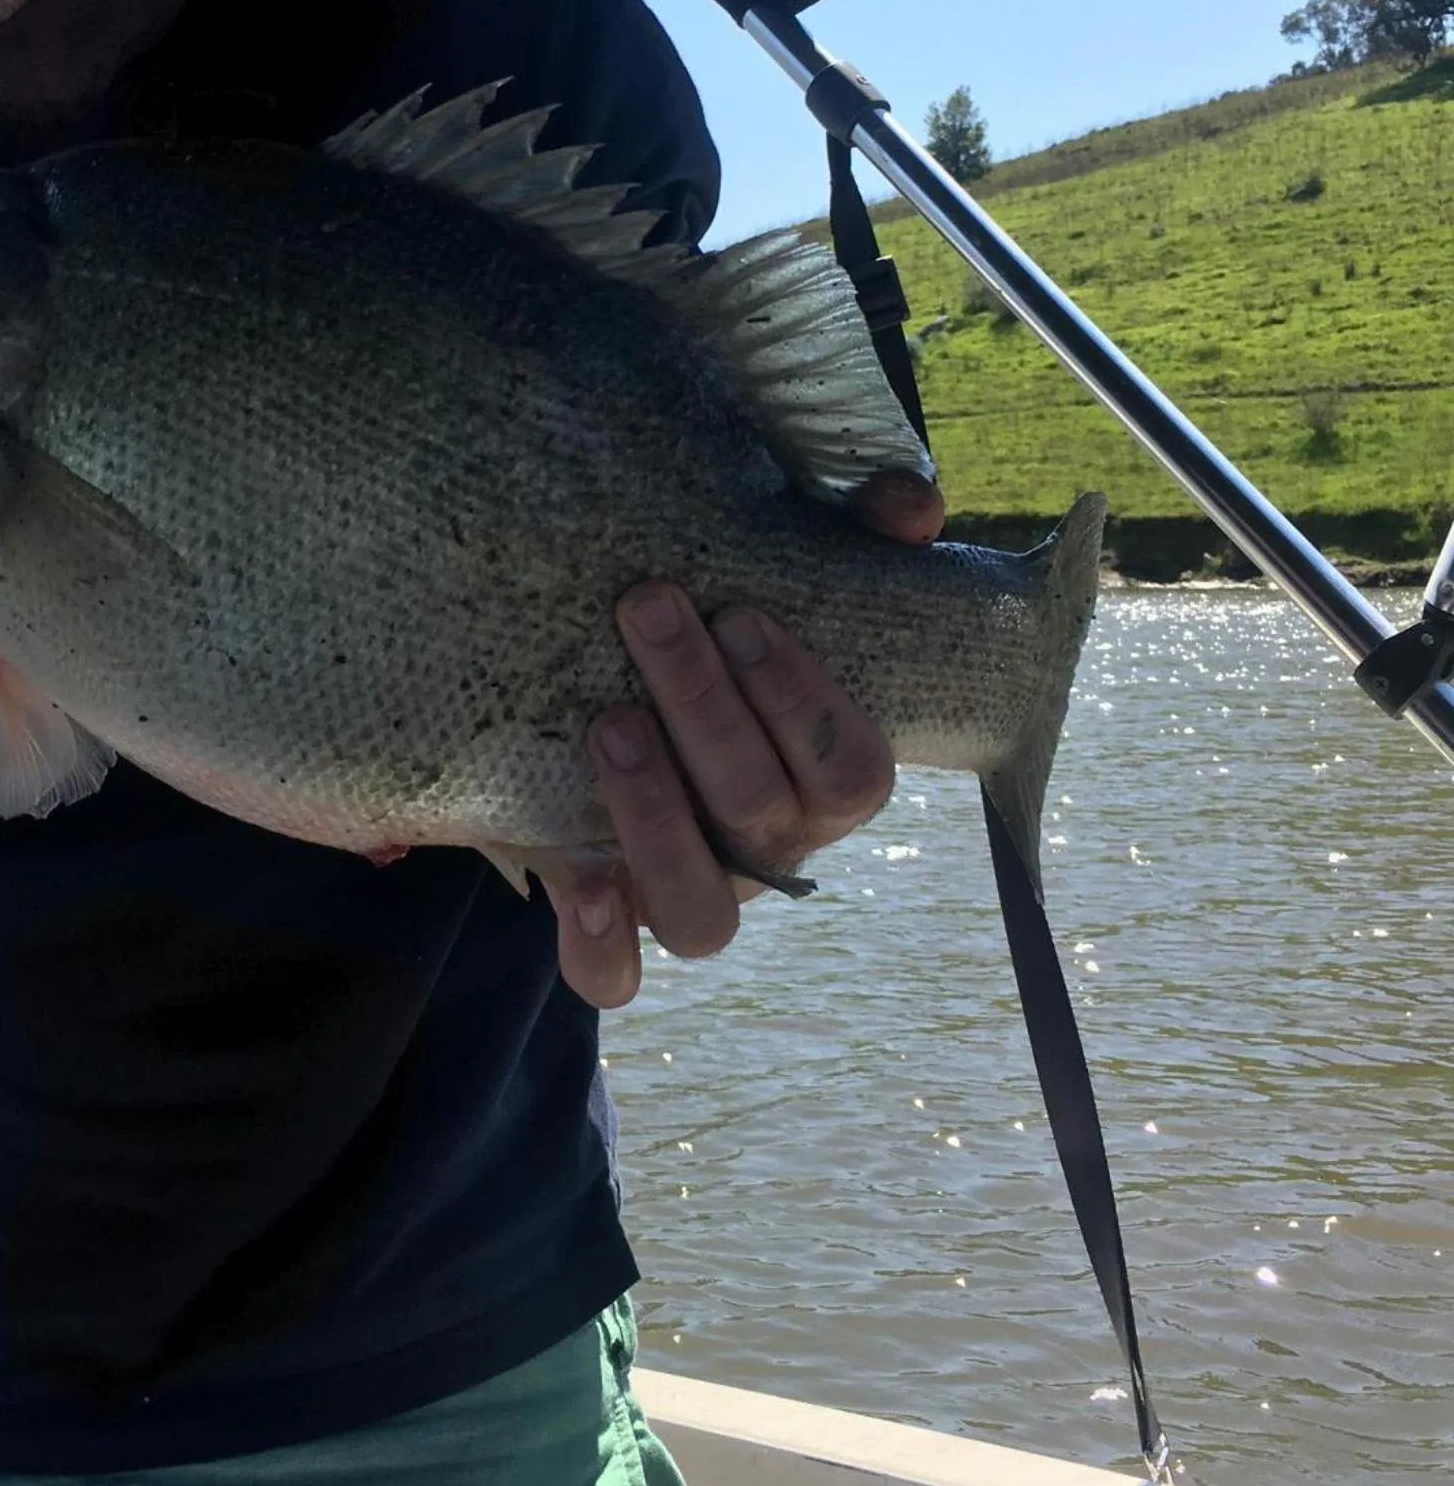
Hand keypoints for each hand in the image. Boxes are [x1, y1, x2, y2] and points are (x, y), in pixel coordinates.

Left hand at [545, 468, 945, 1006]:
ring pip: (704, 912)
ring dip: (658, 818)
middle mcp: (767, 850)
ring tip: (609, 722)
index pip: (852, 773)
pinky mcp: (610, 923)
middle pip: (761, 812)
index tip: (743, 613)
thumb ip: (854, 530)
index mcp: (820, 784)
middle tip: (647, 609)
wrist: (591, 691)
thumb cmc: (709, 640)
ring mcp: (692, 892)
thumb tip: (910, 508)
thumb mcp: (771, 574)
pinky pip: (617, 976)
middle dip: (705, 707)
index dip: (805, 700)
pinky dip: (602, 947)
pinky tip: (574, 881)